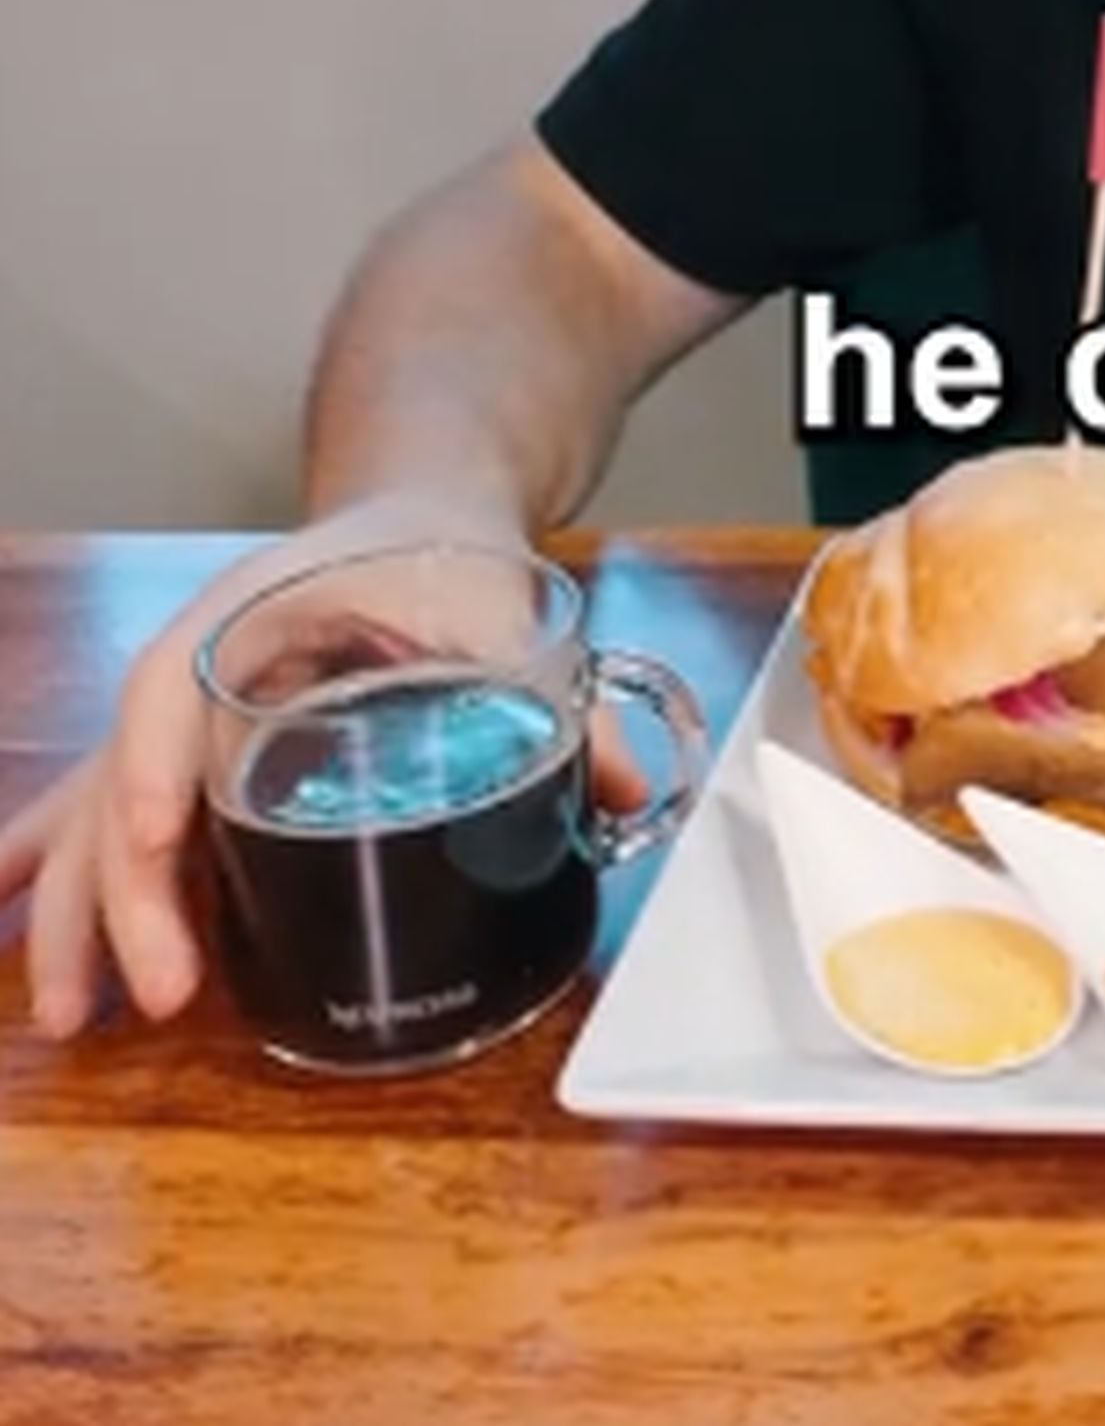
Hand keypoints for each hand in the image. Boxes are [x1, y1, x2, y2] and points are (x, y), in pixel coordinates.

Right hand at [0, 488, 619, 1042]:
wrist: (426, 508)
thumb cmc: (447, 553)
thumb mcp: (502, 607)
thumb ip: (563, 696)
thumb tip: (621, 788)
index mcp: (260, 608)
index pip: (173, 677)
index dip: (156, 756)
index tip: (162, 834)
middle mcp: (200, 662)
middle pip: (125, 770)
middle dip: (126, 885)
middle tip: (164, 987)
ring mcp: (187, 713)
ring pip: (98, 809)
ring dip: (81, 910)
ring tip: (71, 1017)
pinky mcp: (196, 756)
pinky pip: (116, 820)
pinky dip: (83, 888)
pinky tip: (62, 966)